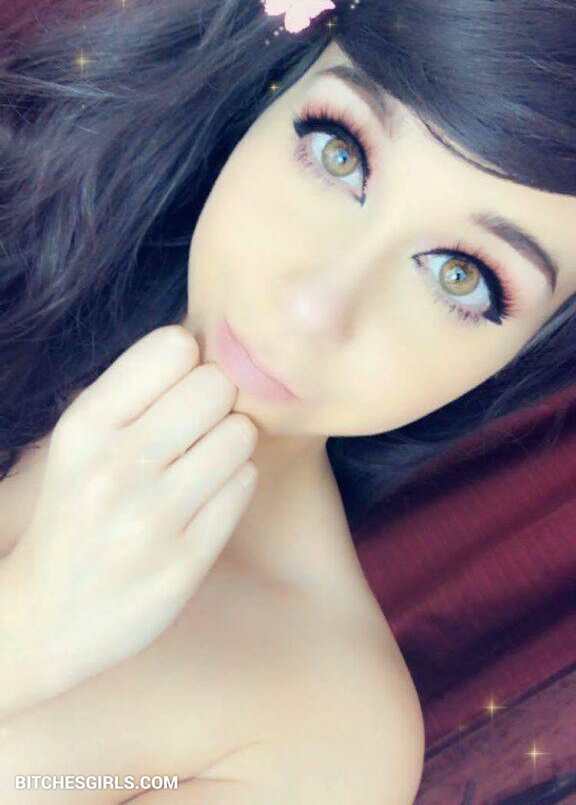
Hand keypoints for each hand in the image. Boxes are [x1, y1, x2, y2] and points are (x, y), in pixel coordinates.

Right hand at [4, 325, 257, 710]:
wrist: (48, 615)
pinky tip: (206, 499)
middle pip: (216, 384)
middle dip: (216, 401)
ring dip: (230, 443)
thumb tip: (211, 342)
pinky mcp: (185, 561)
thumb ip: (139, 390)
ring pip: (240, 433)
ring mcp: (152, 518)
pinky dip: (234, 483)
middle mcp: (116, 467)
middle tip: (197, 428)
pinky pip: (245, 484)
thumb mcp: (82, 440)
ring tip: (202, 464)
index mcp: (85, 426)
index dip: (188, 363)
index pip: (174, 345)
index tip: (177, 389)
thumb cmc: (78, 507)